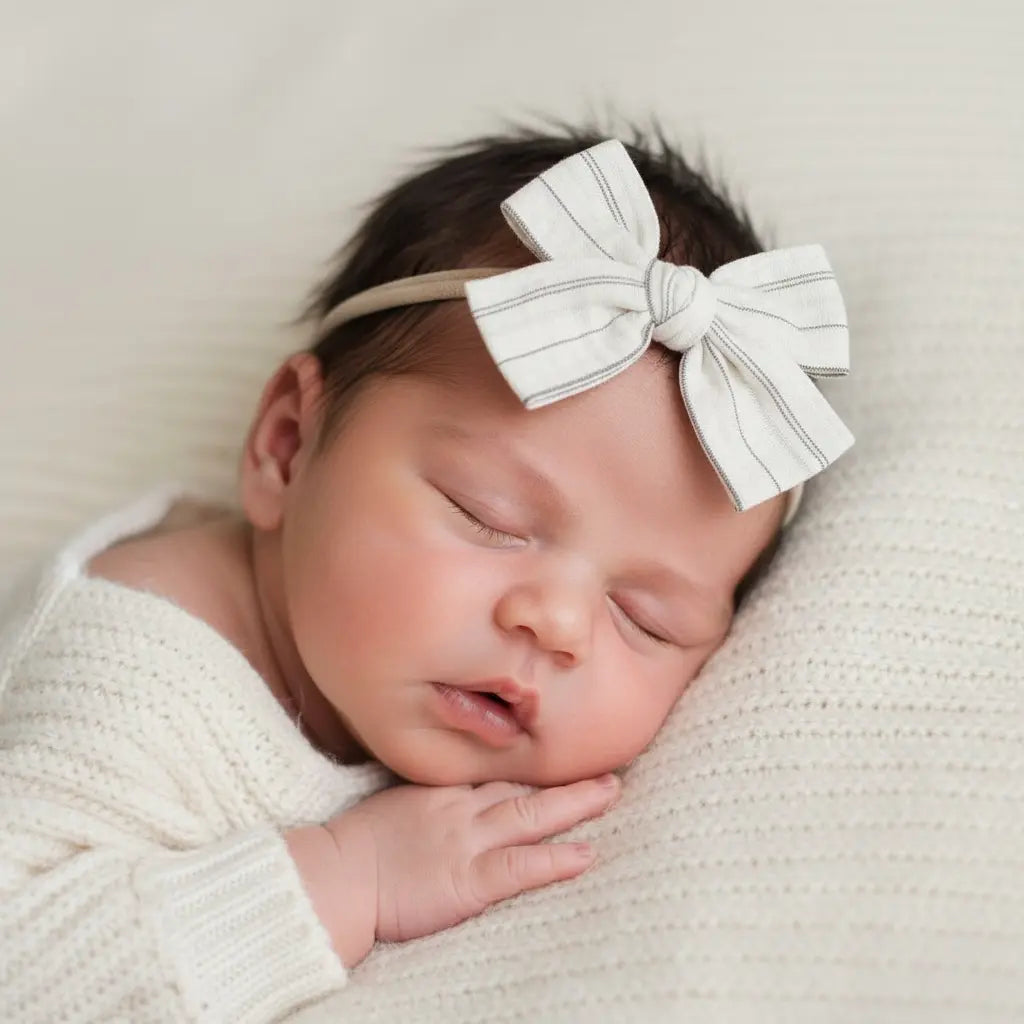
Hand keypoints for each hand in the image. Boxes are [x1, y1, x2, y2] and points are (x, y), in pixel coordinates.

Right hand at [327, 774, 619, 945]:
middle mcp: (461, 806)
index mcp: (443, 788)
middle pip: (523, 785)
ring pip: (531, 815)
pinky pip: (520, 866)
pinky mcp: (469, 879)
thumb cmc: (355, 844)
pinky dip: (555, 859)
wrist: (334, 874)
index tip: (564, 752)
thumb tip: (448, 798)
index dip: (533, 763)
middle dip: (567, 777)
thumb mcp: (396, 803)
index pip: (497, 770)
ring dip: (574, 803)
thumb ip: (429, 797)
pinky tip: (585, 855)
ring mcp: (467, 840)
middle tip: (608, 767)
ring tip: (610, 793)